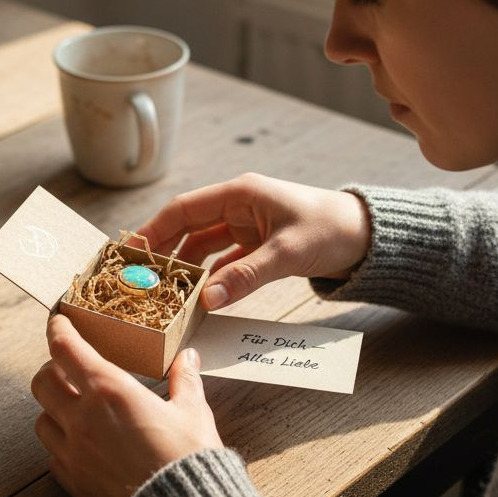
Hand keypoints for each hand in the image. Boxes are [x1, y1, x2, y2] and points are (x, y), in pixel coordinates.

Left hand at [31, 314, 222, 496]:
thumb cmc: (188, 458)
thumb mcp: (192, 412)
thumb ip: (185, 380)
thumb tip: (188, 358)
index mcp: (109, 390)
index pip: (66, 349)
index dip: (58, 330)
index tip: (59, 321)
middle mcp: (82, 417)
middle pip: (42, 381)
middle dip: (52, 369)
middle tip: (70, 368)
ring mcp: (73, 452)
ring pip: (41, 418)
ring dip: (53, 407)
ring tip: (75, 407)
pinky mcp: (73, 481)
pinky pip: (52, 454)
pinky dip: (60, 443)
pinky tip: (81, 443)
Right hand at [135, 173, 370, 310]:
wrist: (367, 237)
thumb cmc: (330, 230)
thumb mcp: (287, 253)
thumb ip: (245, 276)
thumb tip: (206, 301)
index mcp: (239, 194)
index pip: (184, 210)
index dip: (154, 230)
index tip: (130, 253)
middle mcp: (237, 207)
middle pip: (187, 228)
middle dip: (163, 253)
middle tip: (139, 279)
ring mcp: (245, 226)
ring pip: (203, 247)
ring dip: (185, 269)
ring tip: (163, 294)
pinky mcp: (256, 245)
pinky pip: (222, 262)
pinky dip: (209, 278)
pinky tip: (197, 299)